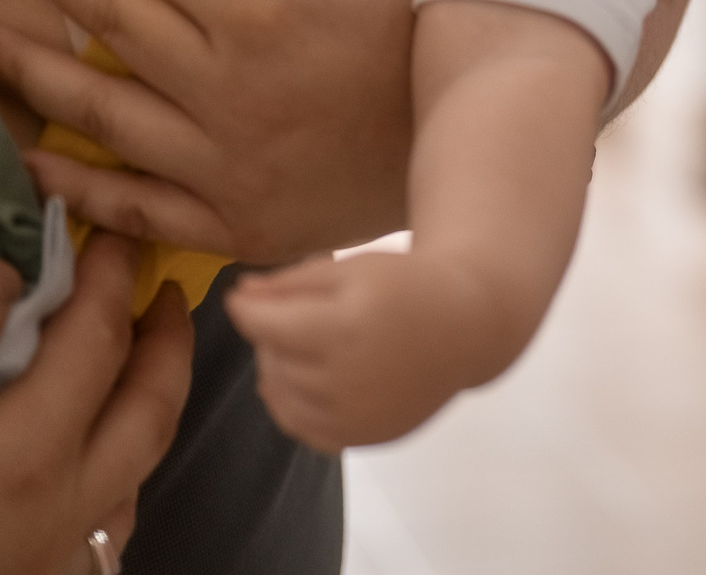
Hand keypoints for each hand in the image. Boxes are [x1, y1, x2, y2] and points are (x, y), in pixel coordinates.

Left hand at [0, 0, 418, 263]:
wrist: (462, 121)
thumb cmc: (401, 4)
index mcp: (257, 1)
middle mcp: (226, 86)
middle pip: (108, 14)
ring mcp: (222, 164)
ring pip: (95, 110)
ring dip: (24, 67)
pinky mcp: (228, 222)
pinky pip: (131, 206)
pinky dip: (73, 185)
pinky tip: (29, 155)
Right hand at [0, 233, 189, 574]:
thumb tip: (7, 272)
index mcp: (23, 454)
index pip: (98, 345)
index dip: (111, 280)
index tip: (112, 237)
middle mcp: (54, 510)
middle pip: (148, 412)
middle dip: (166, 343)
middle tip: (165, 289)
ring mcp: (43, 554)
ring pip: (138, 472)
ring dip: (154, 406)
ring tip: (145, 355)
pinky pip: (106, 526)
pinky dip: (125, 474)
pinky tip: (107, 452)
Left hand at [226, 249, 512, 451]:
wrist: (467, 325)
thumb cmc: (407, 285)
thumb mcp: (352, 267)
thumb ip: (290, 282)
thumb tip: (238, 297)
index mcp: (345, 328)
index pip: (264, 325)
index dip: (246, 308)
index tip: (241, 295)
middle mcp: (347, 380)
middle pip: (271, 360)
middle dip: (269, 334)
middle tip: (291, 312)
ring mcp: (356, 417)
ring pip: (280, 397)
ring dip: (277, 369)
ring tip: (303, 343)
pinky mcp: (363, 438)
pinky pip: (302, 428)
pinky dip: (291, 404)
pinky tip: (308, 378)